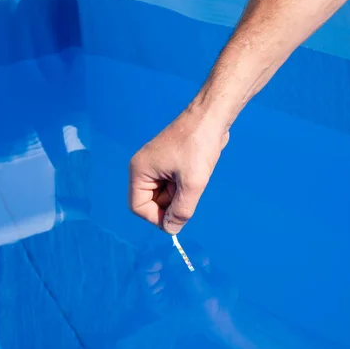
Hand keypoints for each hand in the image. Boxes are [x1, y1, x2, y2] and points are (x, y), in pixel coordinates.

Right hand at [129, 107, 228, 233]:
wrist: (211, 117)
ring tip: (193, 180)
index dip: (157, 217)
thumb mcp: (192, 184)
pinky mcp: (168, 163)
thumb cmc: (199, 146)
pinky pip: (171, 185)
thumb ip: (181, 211)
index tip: (178, 217)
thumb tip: (171, 230)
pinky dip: (183, 186)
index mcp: (140, 171)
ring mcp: (156, 165)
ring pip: (164, 195)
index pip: (138, 207)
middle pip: (151, 202)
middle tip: (190, 193)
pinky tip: (195, 174)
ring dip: (179, 195)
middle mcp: (143, 168)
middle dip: (171, 204)